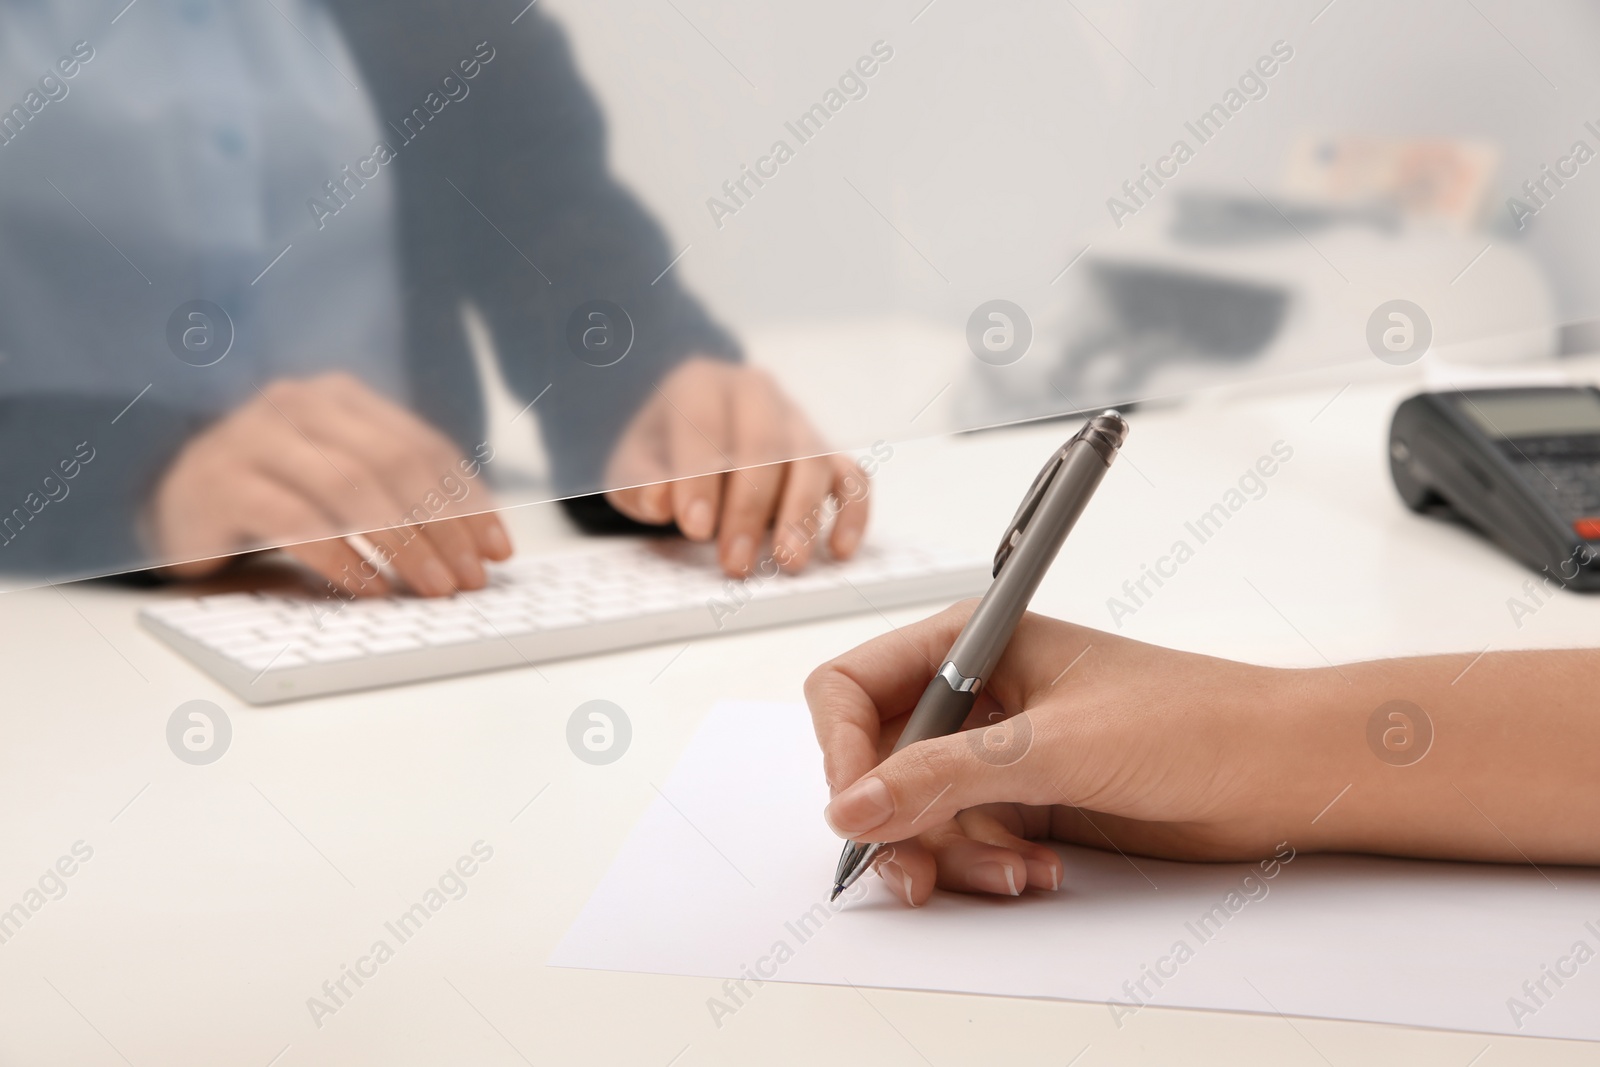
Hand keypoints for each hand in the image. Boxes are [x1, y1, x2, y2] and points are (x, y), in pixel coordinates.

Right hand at [149, 373, 511, 596]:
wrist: (176, 507)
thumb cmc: (276, 499)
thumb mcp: (344, 486)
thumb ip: (400, 495)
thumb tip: (479, 547)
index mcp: (341, 397)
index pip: (425, 446)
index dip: (469, 501)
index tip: (498, 551)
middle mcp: (298, 404)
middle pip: (395, 464)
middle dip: (443, 527)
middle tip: (469, 579)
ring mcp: (254, 437)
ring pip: (351, 488)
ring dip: (403, 545)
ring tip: (432, 588)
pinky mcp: (220, 482)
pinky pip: (296, 520)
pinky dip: (342, 558)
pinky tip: (370, 588)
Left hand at [603, 358, 868, 577]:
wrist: (688, 424)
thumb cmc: (661, 448)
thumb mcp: (632, 459)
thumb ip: (640, 480)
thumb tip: (659, 501)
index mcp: (702, 384)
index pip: (706, 426)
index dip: (701, 478)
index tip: (695, 528)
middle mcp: (757, 395)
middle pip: (766, 445)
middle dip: (751, 508)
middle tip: (736, 561)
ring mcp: (797, 422)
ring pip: (812, 461)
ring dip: (802, 515)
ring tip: (788, 561)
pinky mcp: (825, 452)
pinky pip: (852, 477)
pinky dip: (852, 512)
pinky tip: (839, 549)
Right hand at [805, 604, 1302, 904]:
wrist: (1279, 773)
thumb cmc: (1192, 721)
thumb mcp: (1053, 747)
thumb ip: (943, 777)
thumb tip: (851, 804)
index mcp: (970, 641)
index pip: (853, 686)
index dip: (840, 748)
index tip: (854, 808)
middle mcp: (974, 693)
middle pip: (877, 762)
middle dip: (896, 820)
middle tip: (916, 871)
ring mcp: (999, 749)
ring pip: (918, 814)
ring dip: (951, 854)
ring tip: (1011, 871)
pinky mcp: (1025, 798)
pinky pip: (964, 842)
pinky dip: (987, 867)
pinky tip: (1035, 870)